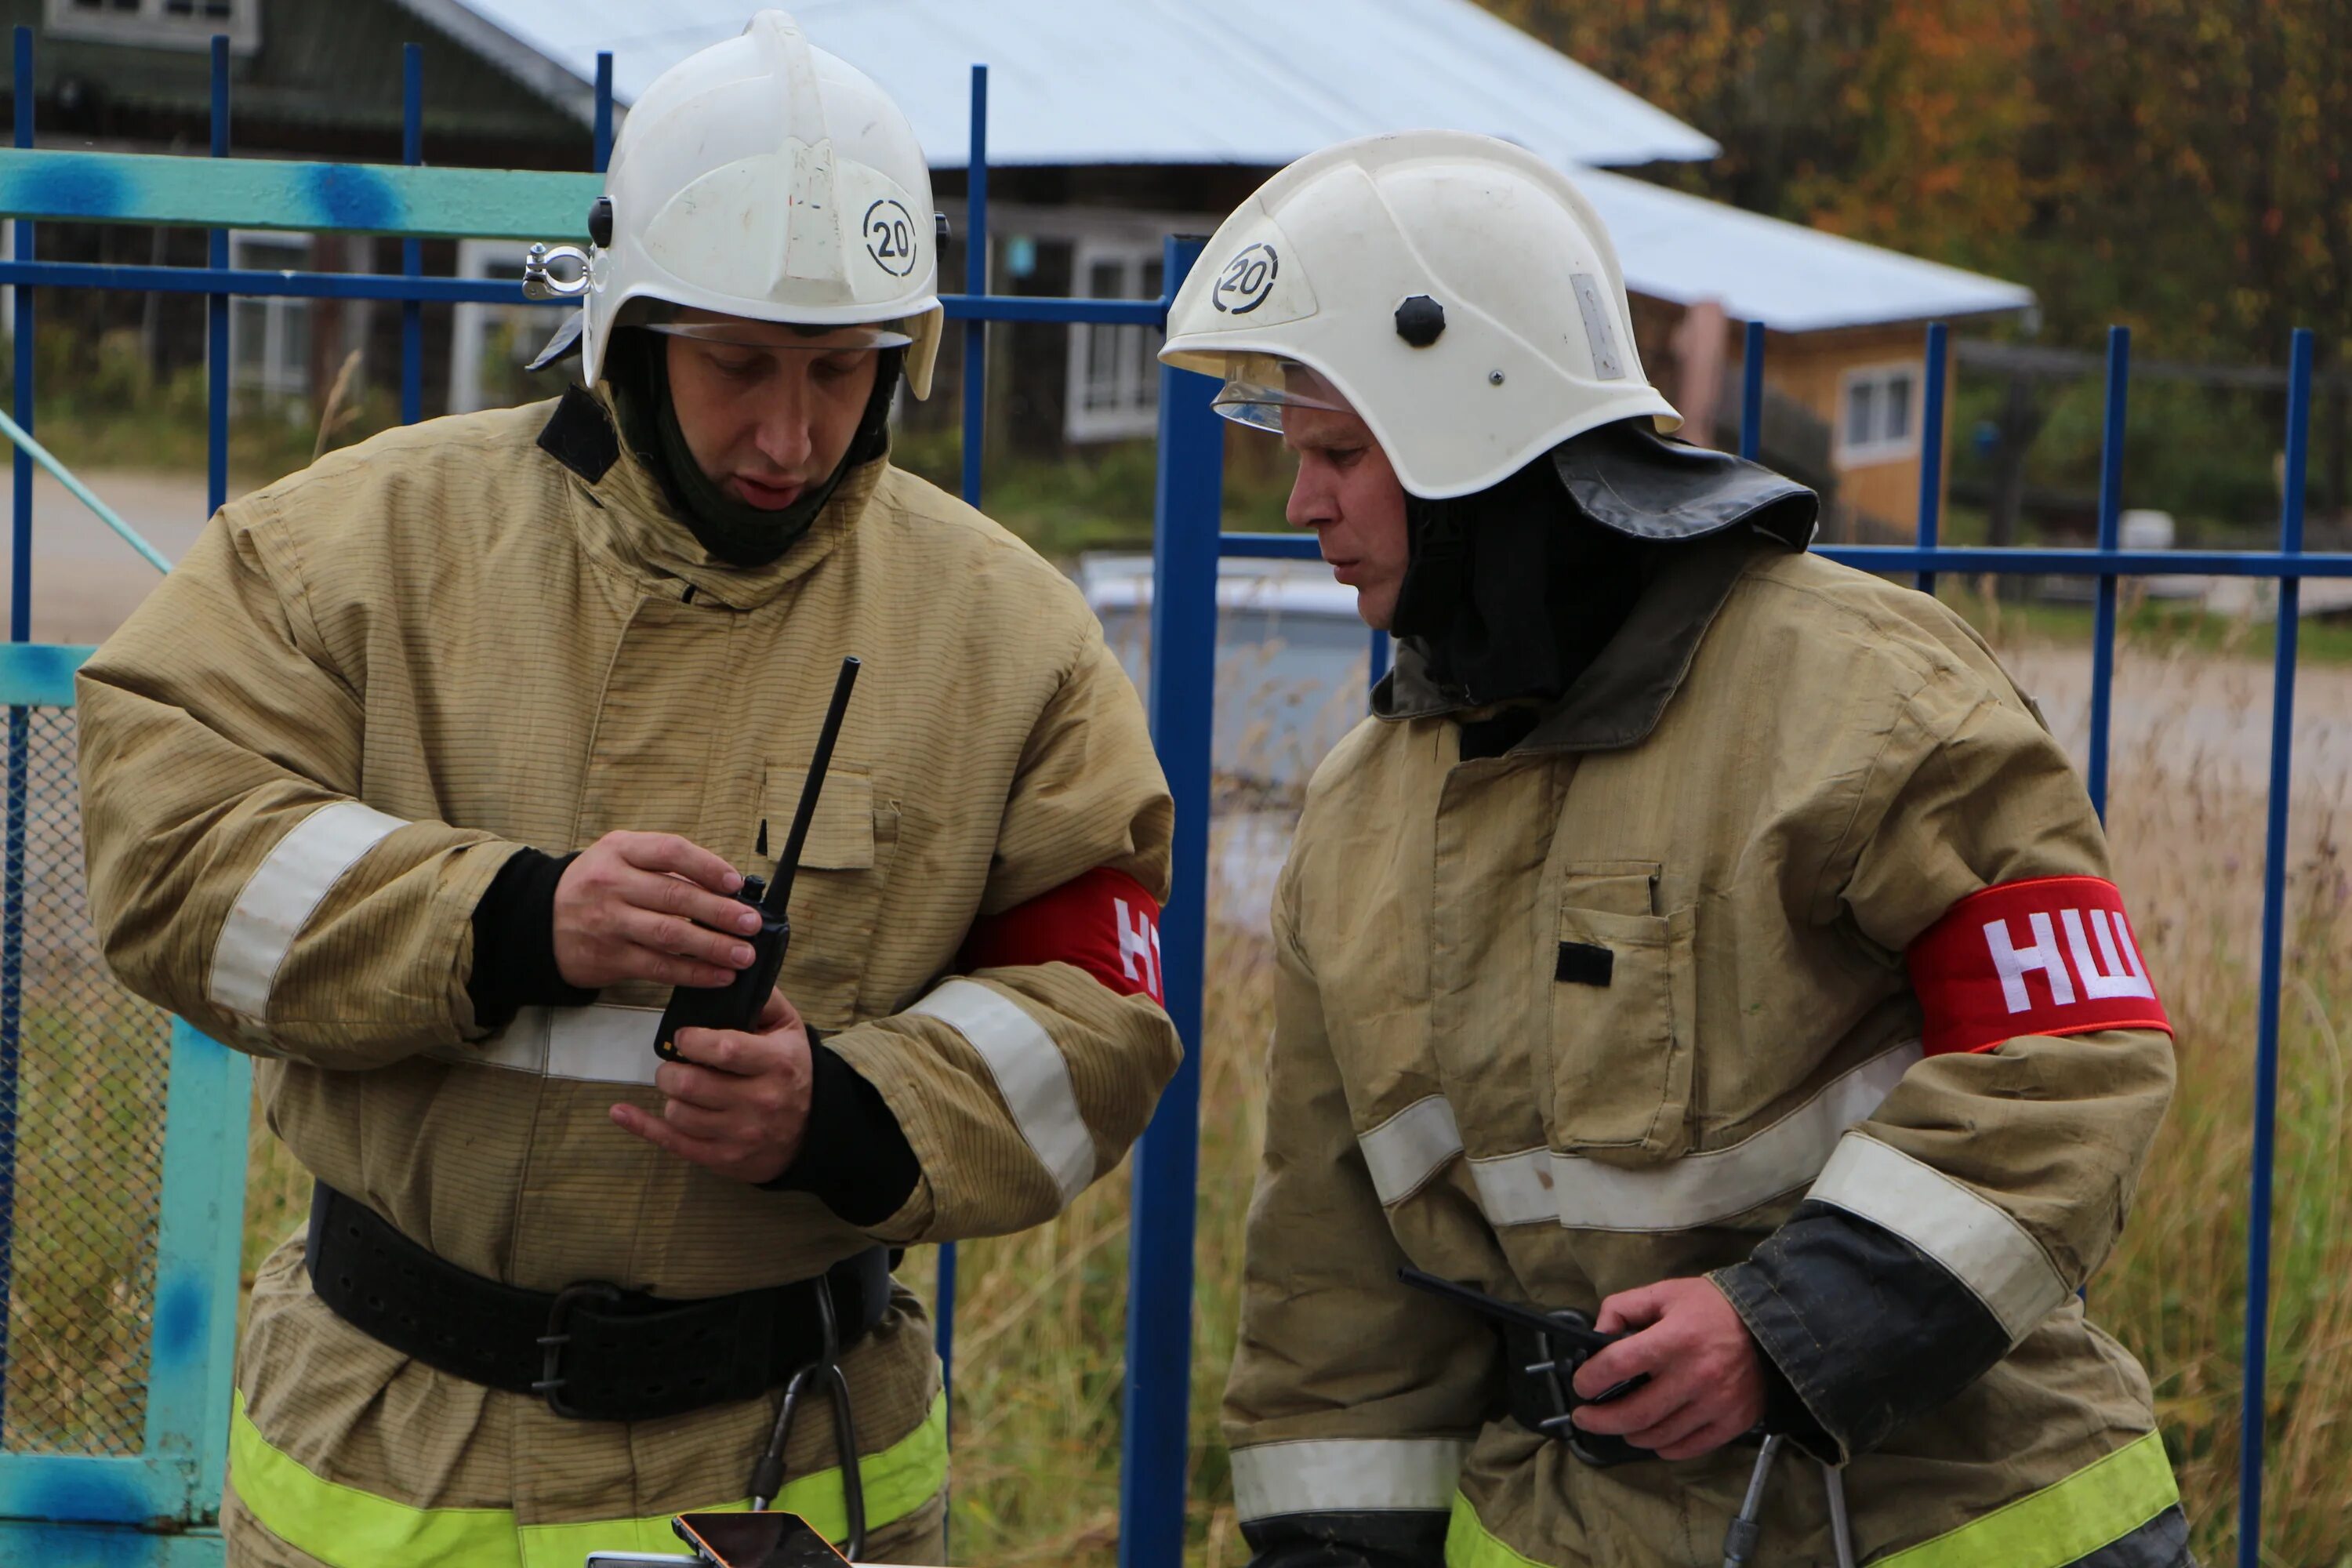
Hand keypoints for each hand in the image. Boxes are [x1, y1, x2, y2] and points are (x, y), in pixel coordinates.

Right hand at [552, 830, 760, 989]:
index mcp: (620, 850)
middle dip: (720, 912)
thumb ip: (665, 864)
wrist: (539, 920)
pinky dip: (693, 973)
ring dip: (712, 946)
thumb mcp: (621, 856)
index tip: (736, 884)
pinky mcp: (609, 958)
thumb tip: (726, 886)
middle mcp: (612, 884)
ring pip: (669, 935)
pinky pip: (658, 967)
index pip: (670, 851)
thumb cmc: (597, 885)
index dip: (708, 867)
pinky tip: (718, 975)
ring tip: (743, 954)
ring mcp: (609, 922)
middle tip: (751, 924)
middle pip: (674, 896)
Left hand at [610, 988, 812, 1183]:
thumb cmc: (791, 1069)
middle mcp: (761, 1102)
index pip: (724, 1050)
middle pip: (691, 1085)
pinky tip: (621, 1112)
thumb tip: (728, 969)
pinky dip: (641, 1126)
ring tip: (682, 1085)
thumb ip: (761, 997)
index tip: (684, 1036)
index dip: (692, 1040)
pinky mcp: (724, 1158)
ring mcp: (741, 1135)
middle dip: (671, 1069)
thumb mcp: (789, 1027)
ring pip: (679, 1113)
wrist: (813, 1128)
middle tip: (676, 1062)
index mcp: (777, 1064)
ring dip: (671, 1094)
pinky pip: (673, 1143)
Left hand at [1568, 1276, 1766, 1459]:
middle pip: (1634, 1412)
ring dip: (1630, 1434)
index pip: (1618, 1365)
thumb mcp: (1666, 1292)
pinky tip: (1653, 1437)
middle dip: (1600, 1420)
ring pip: (1659, 1435)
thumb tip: (1598, 1333)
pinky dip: (1664, 1447)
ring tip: (1619, 1425)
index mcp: (1674, 1338)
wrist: (1772, 1326)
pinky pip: (1689, 1447)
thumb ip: (1625, 1307)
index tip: (1581, 1385)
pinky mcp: (1732, 1422)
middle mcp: (1694, 1375)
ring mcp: (1715, 1403)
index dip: (1591, 1379)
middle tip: (1584, 1418)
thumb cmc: (1713, 1307)